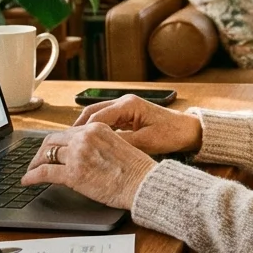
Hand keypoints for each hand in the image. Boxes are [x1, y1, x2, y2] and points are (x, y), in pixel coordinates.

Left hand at [21, 123, 156, 209]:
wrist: (143, 183)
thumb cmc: (136, 170)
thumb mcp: (118, 146)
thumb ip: (99, 144)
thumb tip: (86, 155)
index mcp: (97, 128)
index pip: (67, 132)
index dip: (56, 143)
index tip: (51, 150)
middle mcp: (85, 137)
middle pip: (52, 140)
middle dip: (42, 151)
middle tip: (37, 160)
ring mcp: (77, 154)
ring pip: (46, 154)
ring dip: (35, 163)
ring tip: (31, 171)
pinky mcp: (73, 173)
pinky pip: (44, 172)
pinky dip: (32, 176)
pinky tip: (27, 181)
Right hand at [74, 95, 202, 155]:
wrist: (189, 131)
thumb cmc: (172, 134)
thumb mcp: (147, 142)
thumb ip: (123, 143)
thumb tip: (100, 149)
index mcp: (128, 104)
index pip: (97, 116)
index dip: (83, 132)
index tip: (71, 145)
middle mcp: (124, 102)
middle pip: (92, 112)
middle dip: (77, 128)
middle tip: (64, 143)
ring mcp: (125, 108)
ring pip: (97, 116)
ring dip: (84, 129)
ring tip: (71, 144)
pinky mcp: (127, 116)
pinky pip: (106, 121)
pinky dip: (95, 131)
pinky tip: (88, 143)